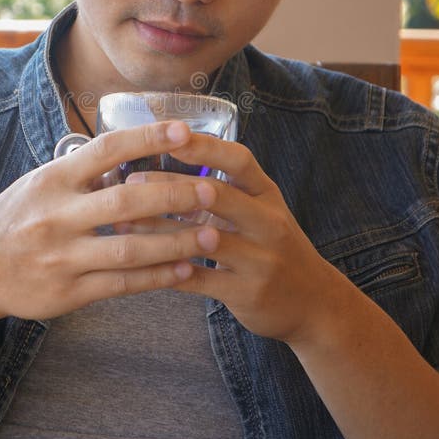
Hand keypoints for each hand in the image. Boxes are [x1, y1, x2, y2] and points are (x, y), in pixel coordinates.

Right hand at [0, 121, 220, 323]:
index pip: (106, 149)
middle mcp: (57, 215)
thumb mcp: (39, 184)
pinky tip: (185, 270)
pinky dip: (157, 276)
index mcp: (53, 180)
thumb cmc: (13, 220)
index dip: (147, 137)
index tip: (184, 129)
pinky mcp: (68, 291)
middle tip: (212, 192)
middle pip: (127, 200)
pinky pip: (122, 283)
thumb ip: (83, 173)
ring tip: (213, 235)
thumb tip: (134, 152)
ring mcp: (63, 256)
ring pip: (131, 247)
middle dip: (175, 195)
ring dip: (176, 242)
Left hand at [124, 129, 341, 345]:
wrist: (314, 302)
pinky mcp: (247, 293)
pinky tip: (139, 263)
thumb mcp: (263, 209)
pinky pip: (200, 279)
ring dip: (159, 230)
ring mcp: (260, 259)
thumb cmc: (275, 246)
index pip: (239, 160)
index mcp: (268, 195)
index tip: (169, 135)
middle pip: (218, 196)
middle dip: (170, 188)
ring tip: (123, 224)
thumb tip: (172, 157)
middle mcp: (268, 223)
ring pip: (202, 240)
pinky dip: (167, 270)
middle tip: (131, 183)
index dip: (204, 146)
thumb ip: (228, 187)